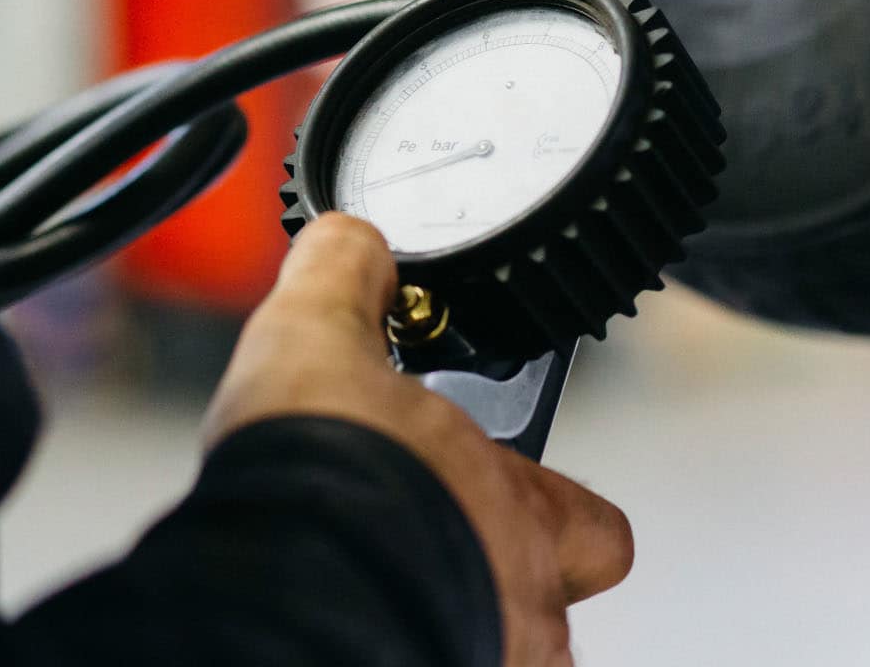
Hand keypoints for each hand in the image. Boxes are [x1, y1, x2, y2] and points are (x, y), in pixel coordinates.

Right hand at [206, 213, 633, 665]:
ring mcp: (481, 658)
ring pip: (496, 652)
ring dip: (447, 620)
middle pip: (551, 610)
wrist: (274, 584)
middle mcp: (520, 604)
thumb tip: (354, 243)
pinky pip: (424, 663)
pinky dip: (388, 646)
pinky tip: (341, 624)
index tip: (503, 484)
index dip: (554, 506)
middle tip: (435, 551)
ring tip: (370, 591)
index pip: (595, 524)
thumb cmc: (320, 474)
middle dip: (499, 581)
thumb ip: (347, 277)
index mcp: (519, 511)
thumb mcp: (321, 332)